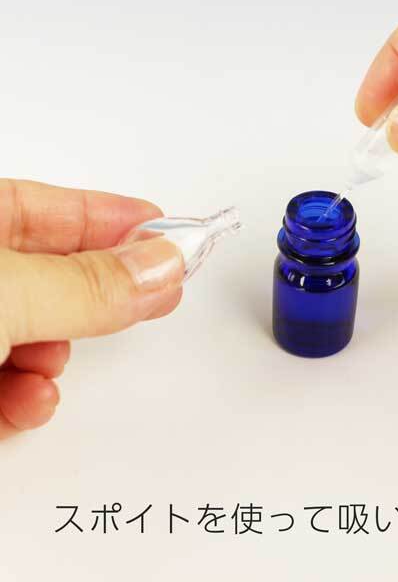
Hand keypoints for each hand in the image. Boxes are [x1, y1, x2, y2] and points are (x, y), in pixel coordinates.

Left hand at [0, 180, 183, 438]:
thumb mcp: (3, 296)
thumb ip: (86, 284)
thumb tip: (162, 263)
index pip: (42, 208)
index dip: (109, 217)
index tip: (165, 230)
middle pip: (46, 274)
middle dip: (97, 294)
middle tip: (154, 294)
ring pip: (31, 333)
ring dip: (54, 357)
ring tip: (50, 371)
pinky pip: (4, 383)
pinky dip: (24, 398)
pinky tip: (24, 405)